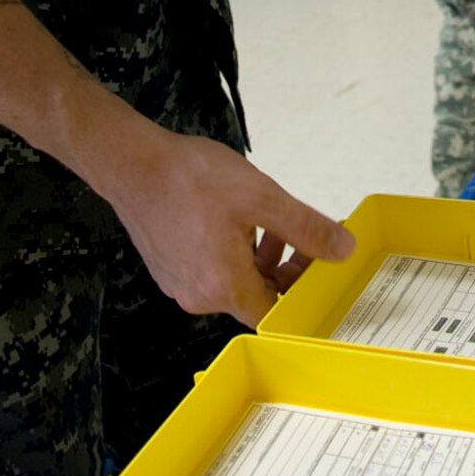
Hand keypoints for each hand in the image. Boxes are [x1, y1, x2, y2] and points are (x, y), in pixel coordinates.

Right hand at [108, 127, 353, 327]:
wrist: (132, 162)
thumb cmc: (192, 178)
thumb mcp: (261, 197)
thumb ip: (305, 227)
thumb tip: (343, 249)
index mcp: (224, 286)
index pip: (275, 312)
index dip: (300, 290)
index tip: (314, 262)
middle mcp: (199, 296)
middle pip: (255, 297)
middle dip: (284, 269)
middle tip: (301, 236)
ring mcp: (179, 284)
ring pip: (233, 283)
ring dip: (259, 259)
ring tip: (270, 223)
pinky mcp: (168, 269)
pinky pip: (209, 272)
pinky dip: (232, 254)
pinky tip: (236, 222)